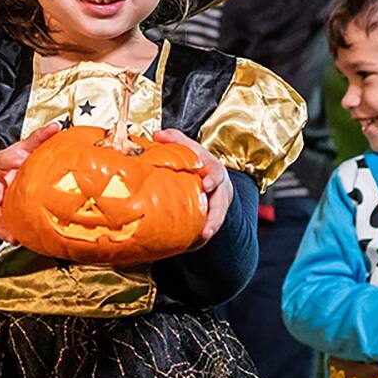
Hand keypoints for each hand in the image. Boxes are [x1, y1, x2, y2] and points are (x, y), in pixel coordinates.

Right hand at [0, 123, 62, 244]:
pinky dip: (5, 232)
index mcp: (3, 163)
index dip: (11, 159)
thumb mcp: (24, 149)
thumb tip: (55, 127)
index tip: (21, 159)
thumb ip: (38, 139)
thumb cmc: (16, 163)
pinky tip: (14, 238)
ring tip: (8, 230)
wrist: (2, 181)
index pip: (4, 158)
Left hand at [151, 128, 227, 242]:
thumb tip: (157, 135)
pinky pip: (208, 227)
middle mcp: (219, 190)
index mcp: (214, 171)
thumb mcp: (191, 148)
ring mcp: (217, 205)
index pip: (216, 174)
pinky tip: (193, 242)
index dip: (212, 179)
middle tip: (207, 227)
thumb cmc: (199, 162)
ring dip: (211, 228)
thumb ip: (176, 139)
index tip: (206, 185)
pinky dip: (202, 236)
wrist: (213, 178)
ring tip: (202, 237)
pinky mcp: (211, 217)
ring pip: (217, 219)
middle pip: (221, 204)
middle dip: (215, 216)